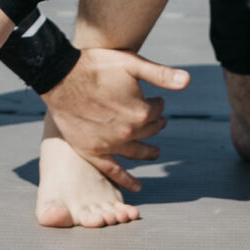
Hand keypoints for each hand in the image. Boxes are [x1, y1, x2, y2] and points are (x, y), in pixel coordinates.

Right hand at [40, 44, 188, 190]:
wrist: (61, 76)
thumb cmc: (96, 65)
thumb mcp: (131, 63)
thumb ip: (161, 74)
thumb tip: (188, 81)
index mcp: (140, 112)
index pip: (156, 111)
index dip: (157, 103)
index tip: (156, 99)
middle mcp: (128, 132)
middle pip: (149, 131)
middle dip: (156, 124)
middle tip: (159, 121)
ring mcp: (110, 144)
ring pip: (137, 152)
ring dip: (148, 152)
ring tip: (156, 152)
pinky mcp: (93, 151)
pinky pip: (114, 171)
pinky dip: (126, 180)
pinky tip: (137, 186)